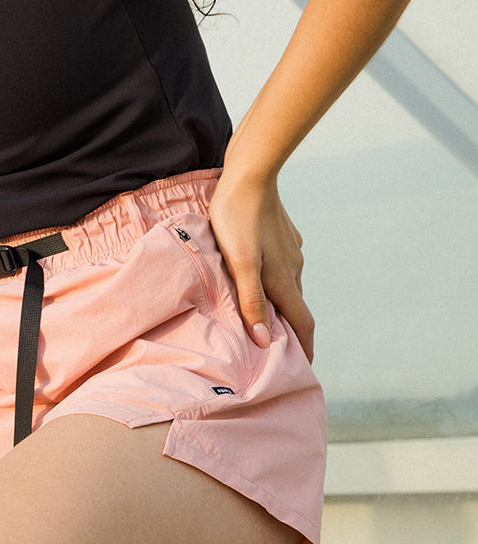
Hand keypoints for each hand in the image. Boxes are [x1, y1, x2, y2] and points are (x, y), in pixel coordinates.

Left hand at [208, 170, 314, 362]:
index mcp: (282, 279)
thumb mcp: (239, 263)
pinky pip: (282, 266)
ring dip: (280, 305)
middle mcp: (292, 268)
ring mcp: (290, 250)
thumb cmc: (238, 218)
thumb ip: (251, 301)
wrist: (251, 174)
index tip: (304, 369)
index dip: (304, 348)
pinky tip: (258, 278)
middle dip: (290, 331)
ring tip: (264, 318)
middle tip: (278, 351)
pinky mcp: (283, 236)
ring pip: (287, 286)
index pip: (301, 323)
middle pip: (295, 307)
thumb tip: (264, 340)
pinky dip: (274, 282)